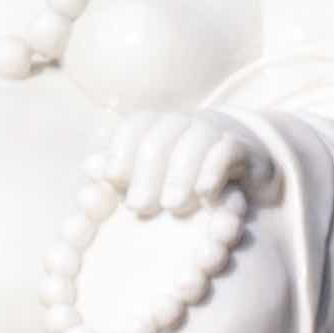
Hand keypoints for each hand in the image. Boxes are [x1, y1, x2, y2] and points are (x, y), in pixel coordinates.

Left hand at [93, 105, 275, 227]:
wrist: (244, 166)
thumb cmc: (185, 175)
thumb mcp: (151, 175)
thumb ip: (120, 173)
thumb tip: (89, 167)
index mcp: (157, 127)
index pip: (134, 127)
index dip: (120, 152)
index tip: (113, 181)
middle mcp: (183, 124)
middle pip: (159, 138)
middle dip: (146, 173)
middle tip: (138, 208)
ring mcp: (214, 133)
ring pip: (193, 141)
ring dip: (179, 175)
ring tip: (172, 206)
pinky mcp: (242, 148)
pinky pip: (226, 151)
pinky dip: (213, 171)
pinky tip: (205, 195)